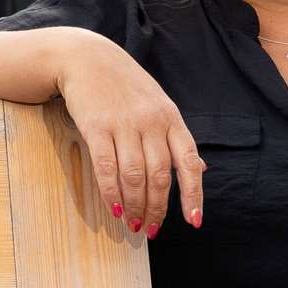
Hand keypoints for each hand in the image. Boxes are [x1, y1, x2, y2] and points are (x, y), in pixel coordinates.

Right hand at [54, 30, 202, 238]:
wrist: (86, 57)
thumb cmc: (125, 84)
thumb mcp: (158, 104)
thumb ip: (176, 137)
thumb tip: (200, 169)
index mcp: (171, 117)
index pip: (188, 162)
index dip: (193, 195)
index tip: (194, 222)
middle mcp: (151, 122)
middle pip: (160, 176)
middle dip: (157, 209)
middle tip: (150, 230)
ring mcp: (124, 124)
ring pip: (135, 177)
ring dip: (135, 206)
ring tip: (132, 224)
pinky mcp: (97, 127)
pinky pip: (107, 168)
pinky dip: (112, 193)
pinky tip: (114, 208)